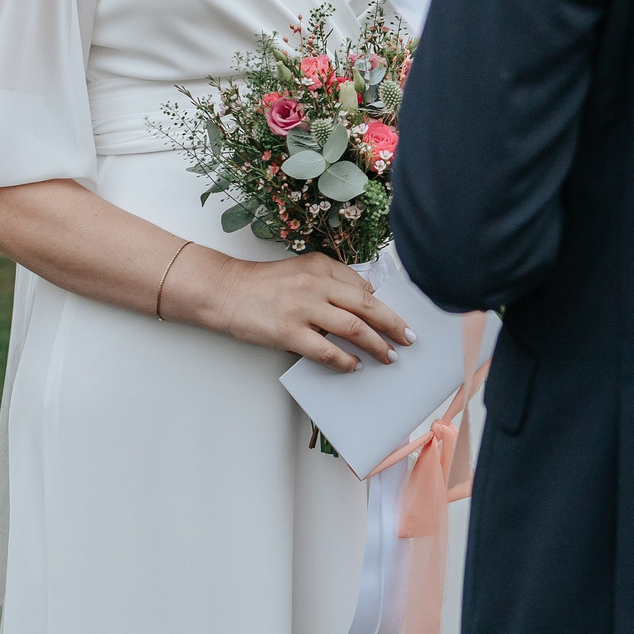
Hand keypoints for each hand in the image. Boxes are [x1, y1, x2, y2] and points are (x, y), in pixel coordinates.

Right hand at [172, 250, 414, 371]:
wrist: (224, 291)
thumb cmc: (262, 284)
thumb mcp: (300, 270)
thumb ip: (329, 281)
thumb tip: (362, 301)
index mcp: (321, 266)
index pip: (363, 286)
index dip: (385, 305)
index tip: (400, 318)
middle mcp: (316, 284)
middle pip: (367, 306)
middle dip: (394, 324)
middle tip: (409, 338)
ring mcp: (304, 309)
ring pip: (354, 328)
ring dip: (376, 345)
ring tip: (389, 356)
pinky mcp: (290, 332)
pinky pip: (327, 351)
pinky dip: (346, 361)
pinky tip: (355, 367)